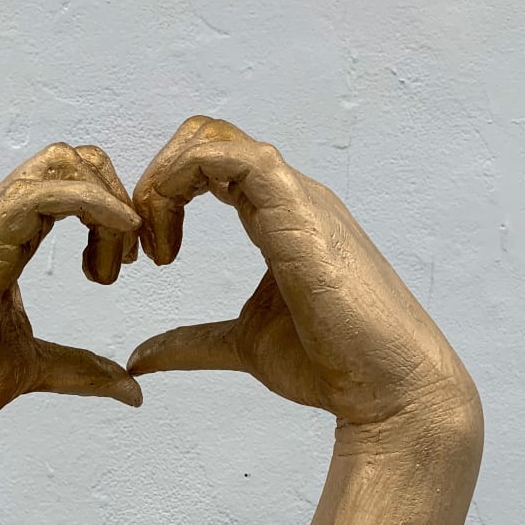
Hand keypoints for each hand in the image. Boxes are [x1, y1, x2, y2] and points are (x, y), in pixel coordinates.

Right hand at [0, 142, 141, 437]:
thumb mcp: (30, 367)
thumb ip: (80, 370)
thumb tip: (132, 388)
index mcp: (6, 240)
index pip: (70, 186)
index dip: (113, 212)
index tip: (127, 265)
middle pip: (71, 159)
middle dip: (118, 197)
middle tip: (130, 260)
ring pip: (59, 162)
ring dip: (108, 202)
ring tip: (117, 263)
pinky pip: (40, 193)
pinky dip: (92, 204)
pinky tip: (118, 236)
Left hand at [129, 116, 475, 424]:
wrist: (385, 387)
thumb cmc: (329, 363)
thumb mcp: (239, 345)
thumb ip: (190, 343)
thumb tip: (139, 358)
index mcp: (276, 216)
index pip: (209, 164)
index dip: (163, 195)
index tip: (148, 255)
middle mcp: (286, 196)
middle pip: (206, 137)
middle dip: (155, 180)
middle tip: (139, 245)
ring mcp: (295, 198)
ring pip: (213, 138)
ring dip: (162, 182)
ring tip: (151, 246)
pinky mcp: (297, 210)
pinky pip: (231, 157)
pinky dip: (181, 181)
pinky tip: (168, 243)